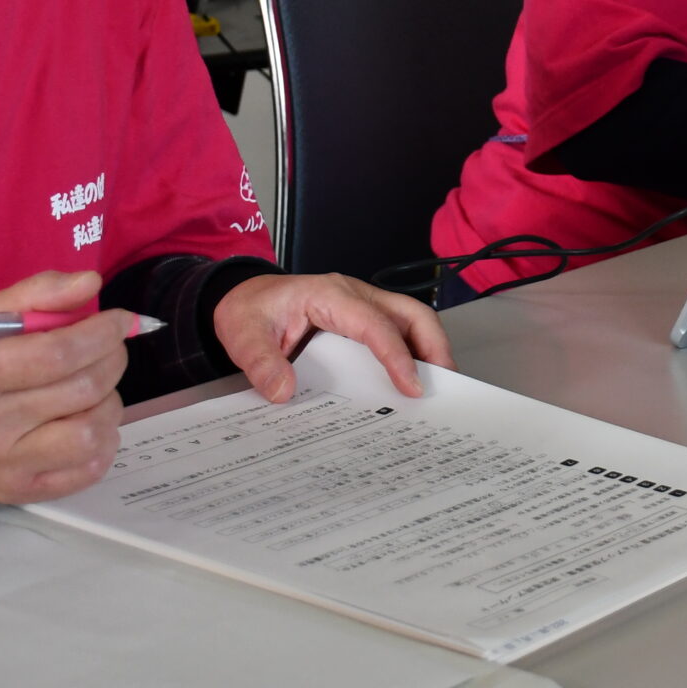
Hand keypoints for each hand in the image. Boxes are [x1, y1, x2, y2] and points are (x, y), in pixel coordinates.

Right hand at [0, 270, 130, 503]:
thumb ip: (39, 293)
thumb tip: (91, 283)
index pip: (57, 354)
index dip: (102, 333)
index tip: (120, 320)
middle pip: (82, 389)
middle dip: (110, 359)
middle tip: (108, 348)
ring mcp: (0, 465)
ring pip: (93, 432)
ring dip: (109, 402)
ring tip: (91, 388)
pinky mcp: (19, 491)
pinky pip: (91, 468)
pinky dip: (103, 439)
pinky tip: (83, 420)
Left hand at [211, 273, 455, 403]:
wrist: (244, 298)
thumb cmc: (249, 311)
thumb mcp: (242, 335)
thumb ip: (260, 362)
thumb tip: (283, 392)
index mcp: (330, 295)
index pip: (375, 324)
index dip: (397, 355)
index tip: (410, 387)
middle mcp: (355, 296)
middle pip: (412, 314)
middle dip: (435, 348)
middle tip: (444, 387)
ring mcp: (364, 305)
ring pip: (414, 320)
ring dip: (431, 351)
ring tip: (437, 388)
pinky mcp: (365, 318)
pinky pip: (399, 331)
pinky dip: (414, 354)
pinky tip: (412, 382)